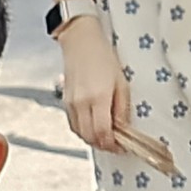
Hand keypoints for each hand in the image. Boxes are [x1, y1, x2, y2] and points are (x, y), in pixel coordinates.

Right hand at [56, 11, 132, 152]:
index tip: (123, 147)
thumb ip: (122, 107)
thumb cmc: (104, 58)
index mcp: (98, 97)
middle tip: (117, 145)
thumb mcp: (122, 82)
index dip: (113, 145)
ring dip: (94, 140)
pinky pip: (74, 125)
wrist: (81, 43)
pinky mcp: (65, 102)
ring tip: (107, 137)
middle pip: (90, 137)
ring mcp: (71, 103)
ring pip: (81, 134)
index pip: (103, 133)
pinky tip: (94, 127)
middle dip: (104, 145)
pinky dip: (84, 131)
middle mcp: (81, 103)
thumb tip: (124, 128)